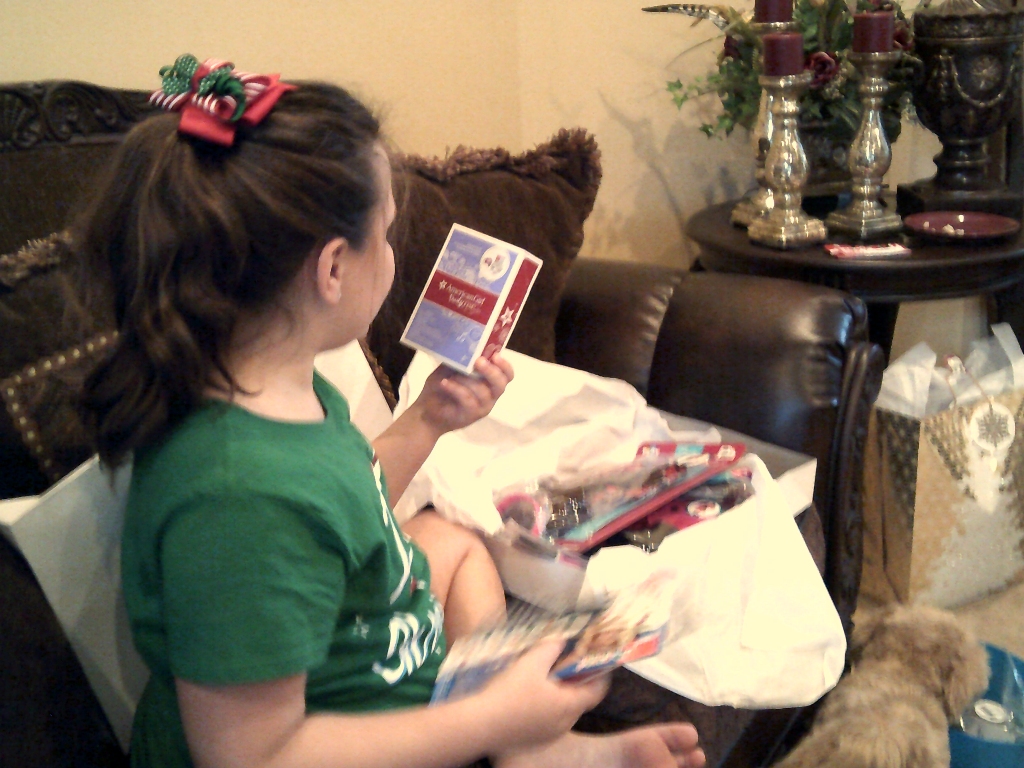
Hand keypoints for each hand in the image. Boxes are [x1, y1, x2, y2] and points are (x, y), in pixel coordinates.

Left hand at [414, 354, 513, 436]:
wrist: (427, 409)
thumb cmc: (443, 386)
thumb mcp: (451, 368)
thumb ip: (462, 359)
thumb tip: (467, 342)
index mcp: (490, 382)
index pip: (507, 375)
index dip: (505, 366)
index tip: (496, 355)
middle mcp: (491, 396)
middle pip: (501, 385)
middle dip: (491, 371)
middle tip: (478, 361)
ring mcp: (482, 408)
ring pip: (483, 392)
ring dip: (467, 380)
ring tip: (452, 374)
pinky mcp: (470, 416)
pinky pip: (467, 400)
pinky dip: (456, 389)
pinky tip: (444, 383)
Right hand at [476, 639, 609, 750]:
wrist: (481, 725)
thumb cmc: (510, 691)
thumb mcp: (531, 661)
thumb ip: (550, 647)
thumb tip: (562, 639)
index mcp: (569, 705)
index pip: (597, 691)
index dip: (600, 675)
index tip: (596, 661)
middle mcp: (564, 725)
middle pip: (578, 701)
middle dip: (574, 682)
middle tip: (563, 665)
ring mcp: (548, 736)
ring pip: (561, 712)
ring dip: (558, 696)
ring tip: (542, 679)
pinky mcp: (533, 742)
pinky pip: (546, 722)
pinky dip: (544, 708)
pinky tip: (526, 697)